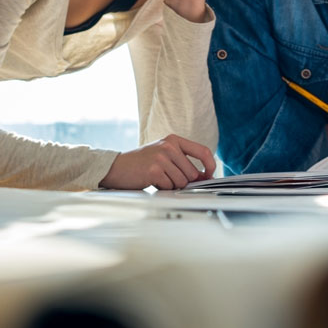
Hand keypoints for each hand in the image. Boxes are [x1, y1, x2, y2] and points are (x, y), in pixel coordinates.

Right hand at [98, 134, 216, 189]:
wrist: (117, 167)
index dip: (210, 165)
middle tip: (168, 177)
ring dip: (172, 185)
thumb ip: (184, 161)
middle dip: (184, 181)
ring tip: (158, 178)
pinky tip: (152, 181)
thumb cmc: (142, 163)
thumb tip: (205, 176)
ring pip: (182, 182)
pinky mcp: (154, 170)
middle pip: (193, 173)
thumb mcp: (164, 155)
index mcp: (173, 140)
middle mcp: (169, 146)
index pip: (203, 151)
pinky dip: (162, 188)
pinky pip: (169, 187)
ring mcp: (161, 158)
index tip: (209, 175)